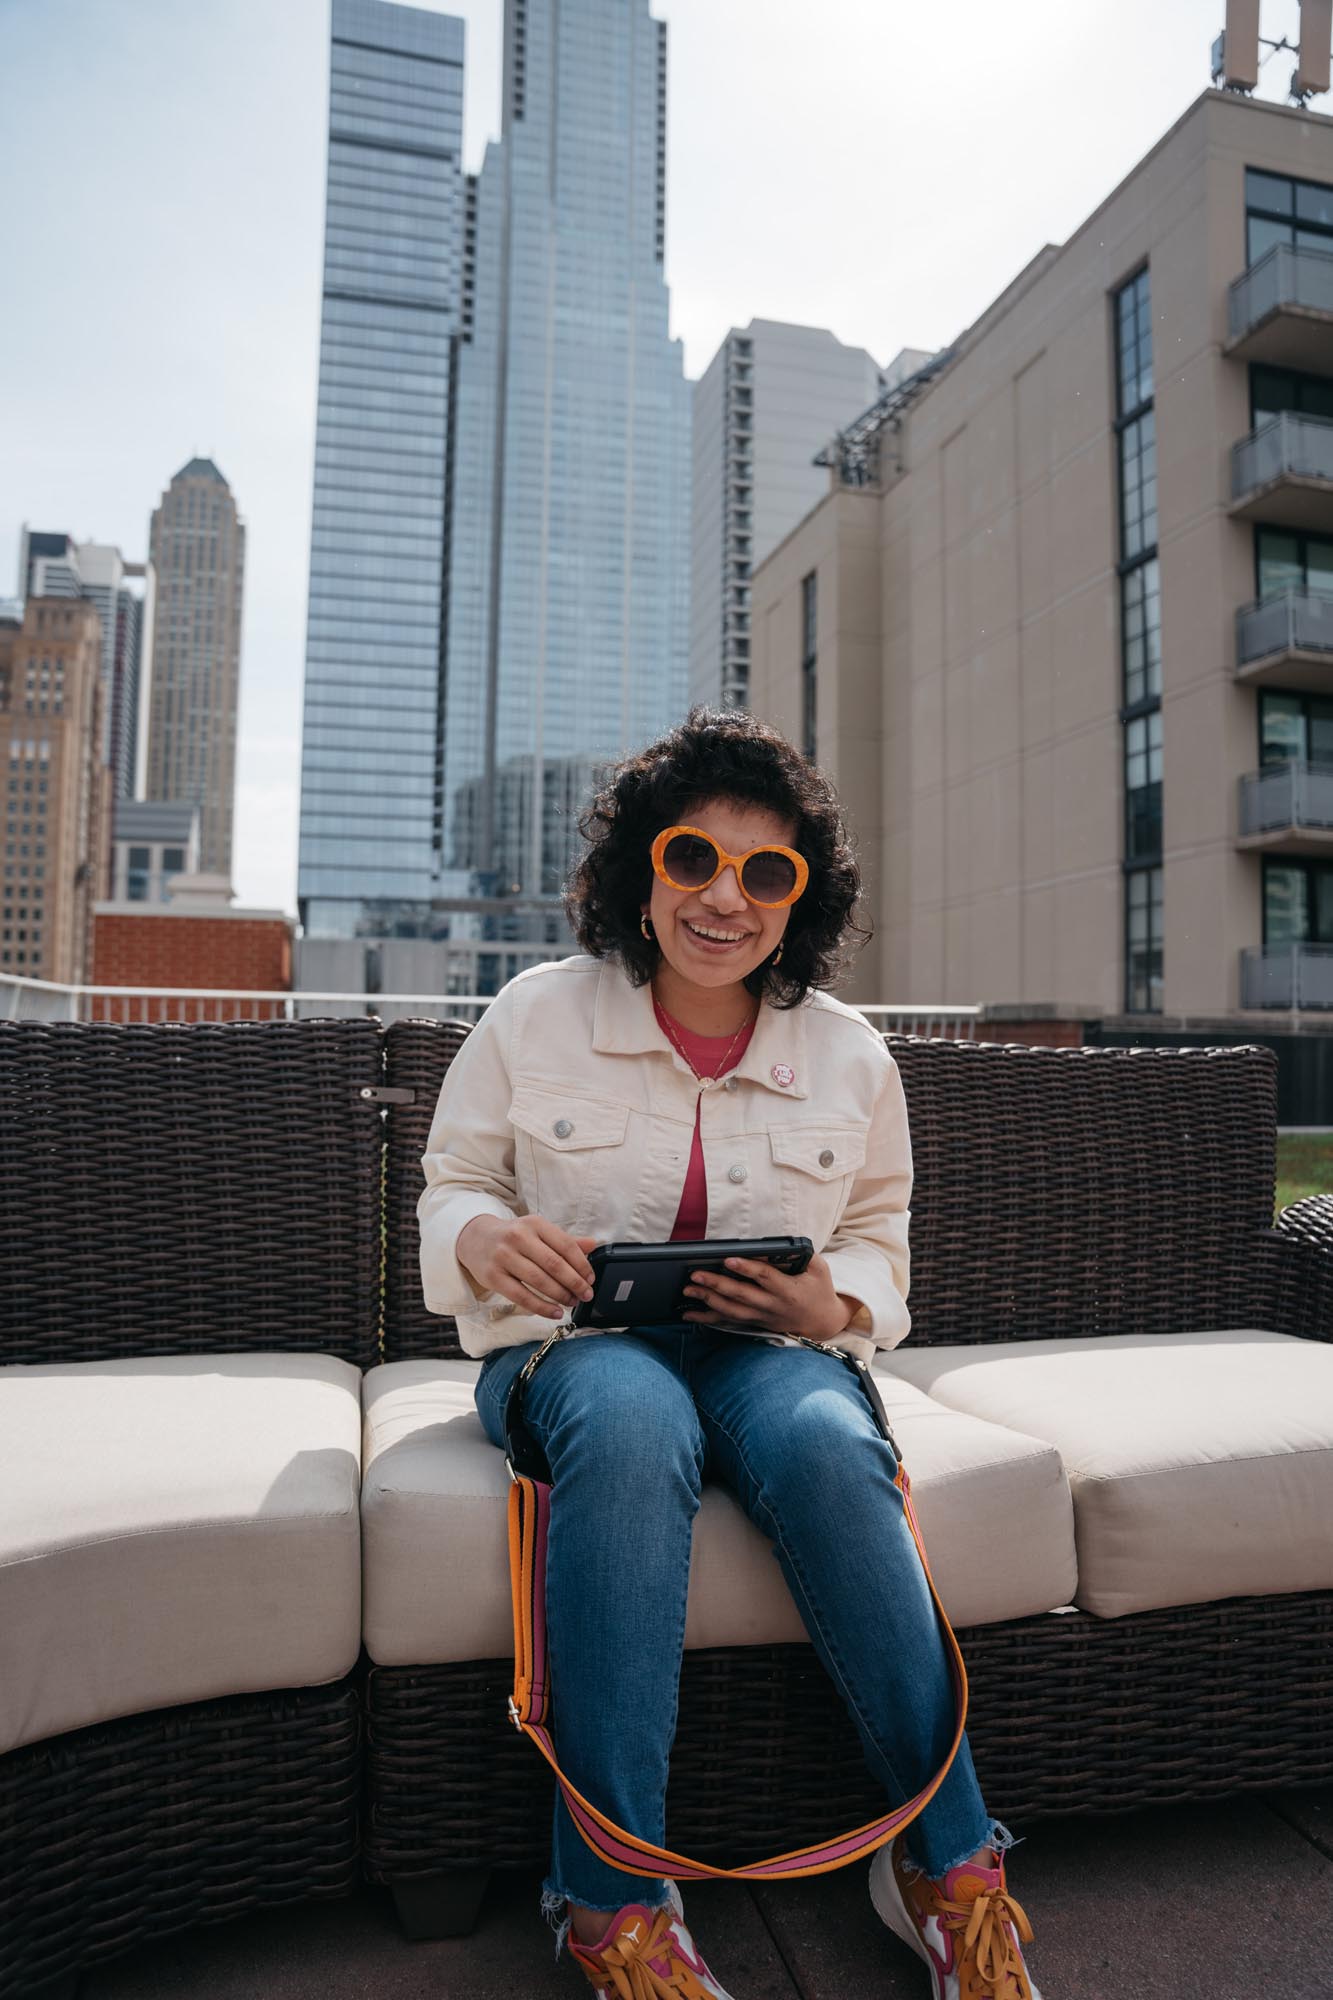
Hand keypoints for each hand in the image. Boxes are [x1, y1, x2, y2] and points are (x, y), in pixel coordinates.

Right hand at [456, 1214, 597, 1321]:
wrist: (475, 1238)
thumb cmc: (513, 1237)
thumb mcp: (538, 1232)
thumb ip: (565, 1240)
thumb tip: (593, 1244)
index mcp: (534, 1224)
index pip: (565, 1245)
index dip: (582, 1265)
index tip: (591, 1279)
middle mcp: (518, 1237)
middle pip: (554, 1264)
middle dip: (574, 1283)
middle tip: (586, 1295)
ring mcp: (504, 1257)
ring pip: (538, 1281)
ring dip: (560, 1295)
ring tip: (571, 1303)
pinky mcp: (493, 1276)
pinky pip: (521, 1296)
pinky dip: (541, 1307)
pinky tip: (554, 1312)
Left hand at [682, 1250, 858, 1342]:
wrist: (823, 1320)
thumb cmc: (819, 1288)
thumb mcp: (818, 1268)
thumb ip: (800, 1255)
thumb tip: (774, 1245)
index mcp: (788, 1290)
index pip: (764, 1277)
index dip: (746, 1268)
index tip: (728, 1259)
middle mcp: (772, 1305)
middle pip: (741, 1295)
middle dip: (717, 1284)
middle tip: (695, 1274)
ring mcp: (762, 1317)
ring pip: (731, 1311)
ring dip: (707, 1300)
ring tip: (688, 1289)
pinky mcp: (754, 1323)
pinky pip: (728, 1322)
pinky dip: (708, 1318)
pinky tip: (689, 1313)